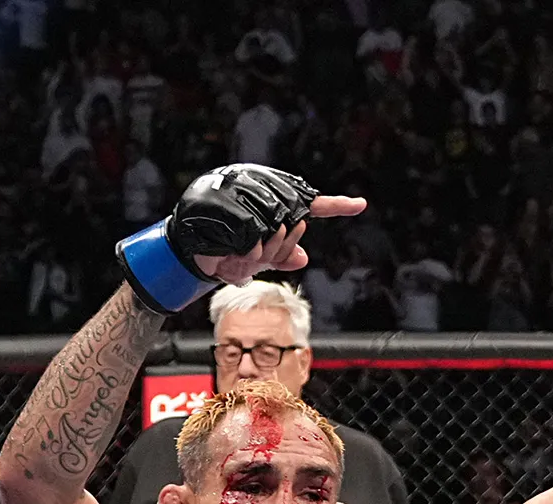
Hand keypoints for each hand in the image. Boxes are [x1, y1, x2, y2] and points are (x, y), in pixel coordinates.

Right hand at [192, 195, 365, 284]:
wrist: (191, 247)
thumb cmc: (227, 250)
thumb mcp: (258, 259)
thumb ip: (281, 257)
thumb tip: (302, 257)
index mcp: (273, 204)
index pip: (310, 205)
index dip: (337, 205)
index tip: (361, 205)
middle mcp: (261, 194)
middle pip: (293, 228)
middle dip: (277, 250)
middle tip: (253, 257)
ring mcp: (244, 197)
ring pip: (273, 233)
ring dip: (259, 253)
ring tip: (239, 254)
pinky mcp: (227, 206)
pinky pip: (251, 237)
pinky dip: (246, 252)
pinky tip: (233, 251)